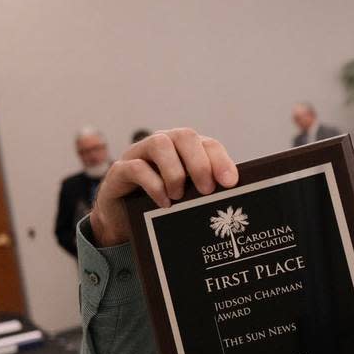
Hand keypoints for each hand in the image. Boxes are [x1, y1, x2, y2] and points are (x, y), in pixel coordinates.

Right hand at [89, 128, 237, 246]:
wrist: (123, 217)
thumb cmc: (162, 202)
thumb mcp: (187, 195)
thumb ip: (205, 189)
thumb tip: (233, 196)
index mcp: (185, 149)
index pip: (208, 144)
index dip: (221, 160)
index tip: (230, 182)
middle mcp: (164, 144)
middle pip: (184, 136)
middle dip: (200, 163)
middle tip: (206, 190)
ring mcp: (139, 153)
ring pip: (159, 143)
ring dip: (174, 172)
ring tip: (178, 196)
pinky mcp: (119, 169)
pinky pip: (136, 167)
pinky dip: (154, 185)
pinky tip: (163, 202)